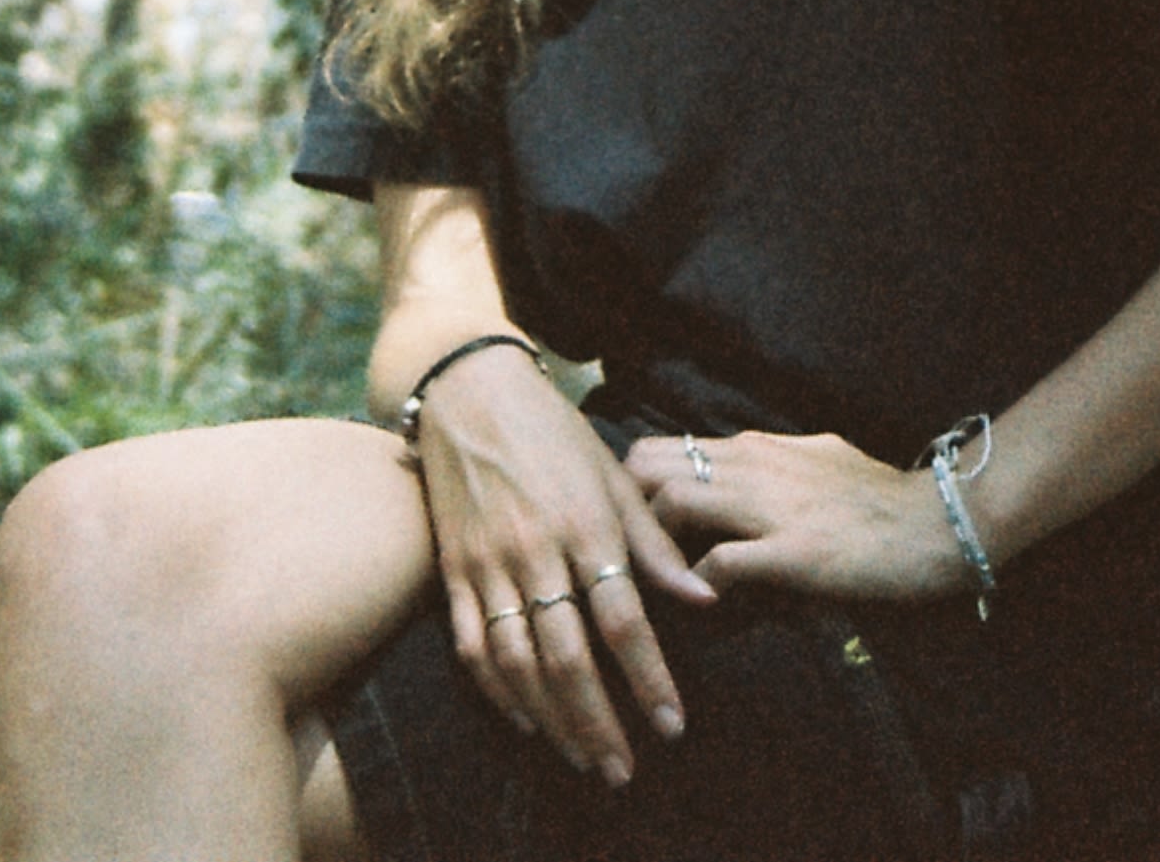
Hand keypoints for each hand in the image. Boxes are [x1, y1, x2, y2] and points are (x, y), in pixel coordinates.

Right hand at [410, 355, 712, 783]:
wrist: (471, 391)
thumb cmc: (556, 433)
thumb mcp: (615, 477)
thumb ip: (656, 543)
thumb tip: (705, 600)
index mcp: (586, 526)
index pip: (624, 621)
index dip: (649, 680)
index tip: (672, 725)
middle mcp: (536, 551)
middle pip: (568, 658)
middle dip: (598, 723)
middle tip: (623, 769)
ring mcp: (489, 563)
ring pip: (518, 663)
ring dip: (551, 720)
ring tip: (581, 758)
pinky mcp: (453, 569)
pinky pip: (471, 645)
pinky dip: (496, 691)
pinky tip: (525, 719)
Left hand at [625, 430, 973, 605]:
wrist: (936, 521)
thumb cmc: (879, 494)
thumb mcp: (815, 457)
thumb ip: (769, 460)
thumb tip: (736, 463)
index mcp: (753, 446)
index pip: (660, 448)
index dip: (635, 488)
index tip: (634, 526)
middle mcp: (751, 464)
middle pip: (648, 467)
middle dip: (629, 512)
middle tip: (635, 557)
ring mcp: (769, 506)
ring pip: (673, 505)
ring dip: (656, 548)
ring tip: (663, 583)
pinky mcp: (791, 551)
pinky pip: (720, 562)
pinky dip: (701, 584)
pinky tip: (706, 602)